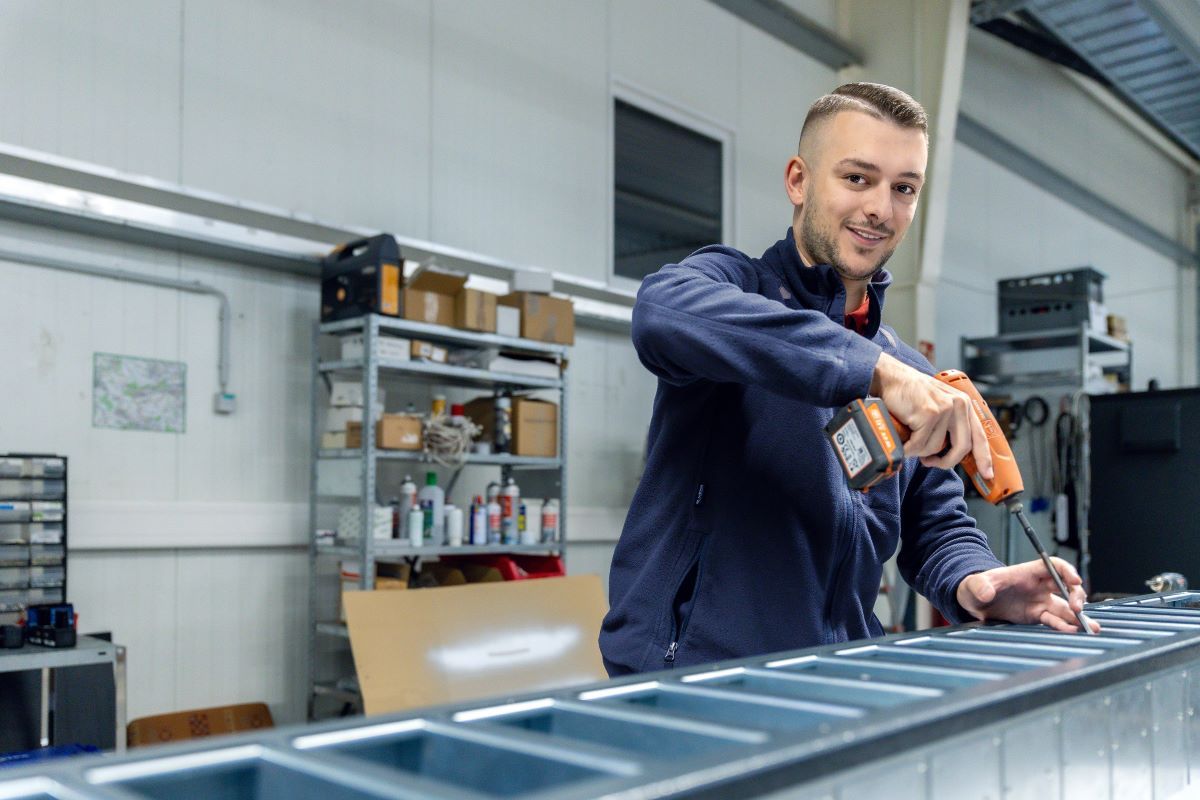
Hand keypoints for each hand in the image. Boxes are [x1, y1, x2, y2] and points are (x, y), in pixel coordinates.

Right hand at [870, 352, 992, 479]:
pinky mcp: (929, 414)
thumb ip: (948, 424)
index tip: (986, 474)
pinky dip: (908, 448)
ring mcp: (944, 409)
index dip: (984, 458)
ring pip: (936, 448)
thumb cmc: (910, 394)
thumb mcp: (937, 405)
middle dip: (945, 462)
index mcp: (964, 404)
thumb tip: (949, 452)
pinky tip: (903, 440)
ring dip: (920, 451)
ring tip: (910, 440)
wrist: (890, 378)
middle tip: (931, 463)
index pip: (979, 435)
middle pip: (961, 448)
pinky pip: (920, 445)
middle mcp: (958, 405)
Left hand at [956, 557, 1100, 632]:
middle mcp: (1038, 586)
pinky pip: (1054, 621)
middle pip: (1066, 587)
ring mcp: (1039, 601)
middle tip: (1078, 609)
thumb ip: (980, 586)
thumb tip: (985, 593)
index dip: (1067, 572)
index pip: (1054, 566)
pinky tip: (1071, 632)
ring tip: (1090, 628)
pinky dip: (1063, 626)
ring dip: (1078, 617)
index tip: (1076, 582)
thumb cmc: (976, 587)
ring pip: (1064, 607)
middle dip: (1077, 596)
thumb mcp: (974, 584)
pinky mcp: (1036, 616)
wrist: (973, 602)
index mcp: (1028, 572)